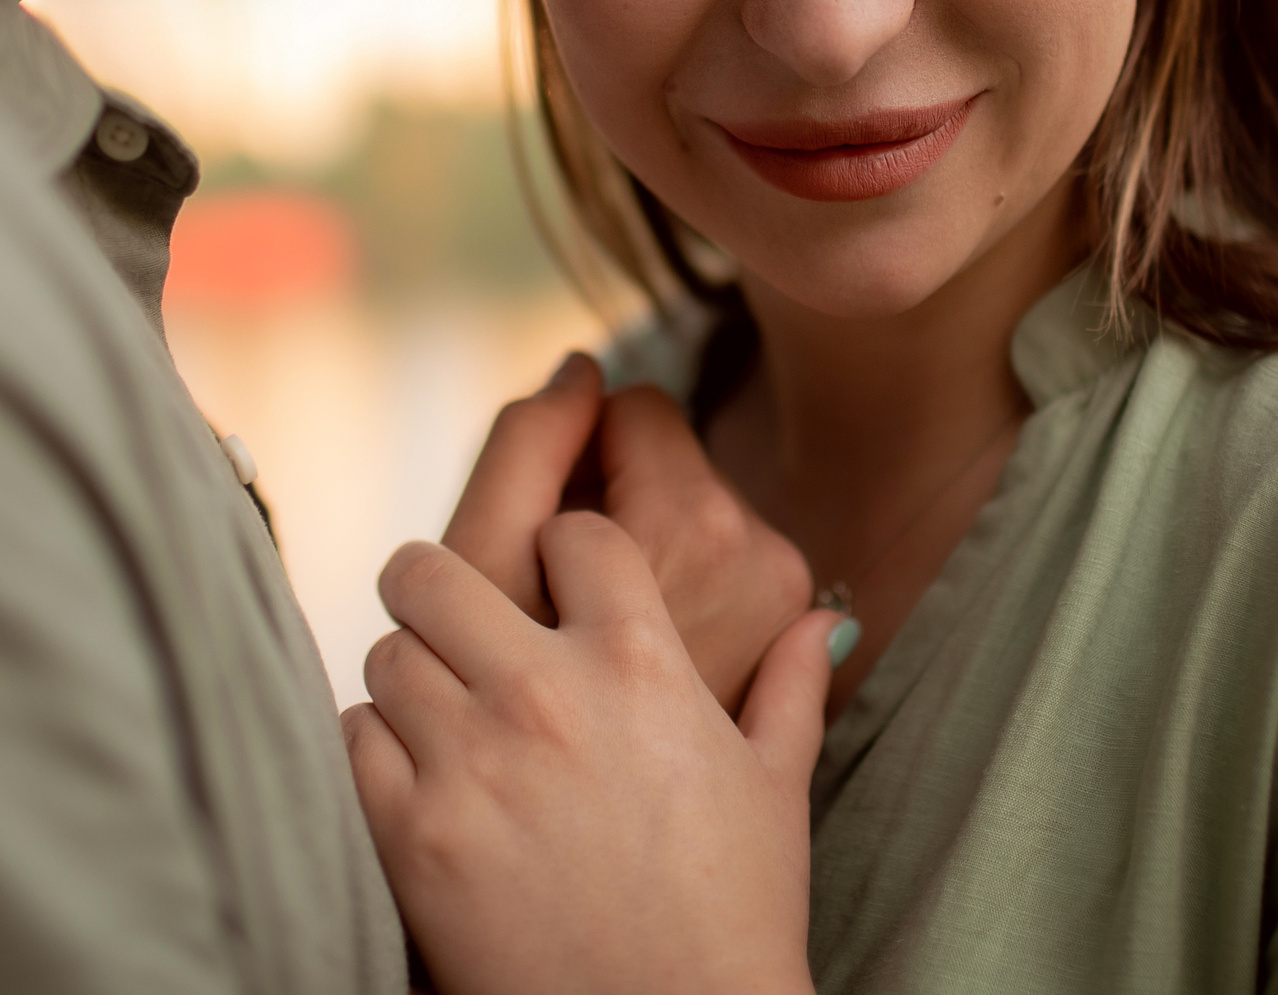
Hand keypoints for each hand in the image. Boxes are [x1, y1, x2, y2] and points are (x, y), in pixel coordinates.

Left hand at [343, 517, 837, 994]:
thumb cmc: (735, 916)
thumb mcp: (776, 788)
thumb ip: (790, 687)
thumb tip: (821, 619)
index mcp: (641, 661)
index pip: (569, 532)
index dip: (562, 547)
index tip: (557, 574)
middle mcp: (546, 693)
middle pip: (432, 570)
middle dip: (435, 582)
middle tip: (445, 607)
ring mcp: (472, 761)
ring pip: (387, 653)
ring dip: (409, 673)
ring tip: (440, 708)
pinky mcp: (413, 834)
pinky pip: (356, 739)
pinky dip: (377, 748)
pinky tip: (419, 775)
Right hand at [444, 354, 813, 710]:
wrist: (604, 909)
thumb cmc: (499, 730)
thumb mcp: (486, 568)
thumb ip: (528, 447)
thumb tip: (582, 369)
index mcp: (687, 524)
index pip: (632, 409)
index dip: (568, 454)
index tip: (531, 529)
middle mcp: (759, 563)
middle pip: (671, 469)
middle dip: (611, 507)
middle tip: (552, 597)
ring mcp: (786, 620)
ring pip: (698, 525)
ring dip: (642, 560)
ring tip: (582, 644)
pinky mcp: (791, 670)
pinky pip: (731, 590)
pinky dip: (681, 609)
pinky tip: (629, 674)